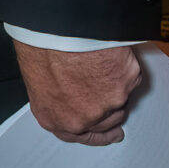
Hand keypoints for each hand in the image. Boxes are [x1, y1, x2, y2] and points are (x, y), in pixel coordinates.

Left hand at [13, 41, 141, 146]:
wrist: (58, 31)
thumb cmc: (40, 50)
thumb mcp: (39, 82)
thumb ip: (59, 97)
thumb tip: (69, 94)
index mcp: (56, 119)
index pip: (82, 136)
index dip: (98, 134)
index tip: (111, 133)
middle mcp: (84, 118)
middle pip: (107, 120)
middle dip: (109, 109)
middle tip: (111, 95)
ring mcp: (108, 102)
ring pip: (121, 99)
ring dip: (117, 87)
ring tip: (107, 67)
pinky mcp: (126, 81)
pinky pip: (129, 76)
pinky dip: (124, 67)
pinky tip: (114, 58)